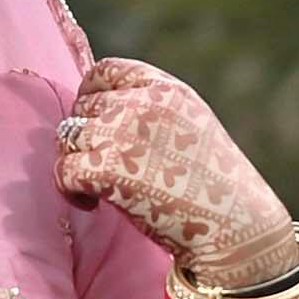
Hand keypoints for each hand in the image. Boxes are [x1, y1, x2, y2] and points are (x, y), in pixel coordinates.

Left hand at [53, 58, 297, 289]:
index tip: (94, 122)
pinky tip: (91, 204)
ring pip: (68, 137)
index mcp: (166, 90)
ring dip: (75, 162)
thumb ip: (152, 109)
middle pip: (83, 107)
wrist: (235, 227)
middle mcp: (142, 104)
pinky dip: (68, 190)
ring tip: (97, 189)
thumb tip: (98, 112)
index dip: (90, 94)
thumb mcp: (191, 124)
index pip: (105, 71)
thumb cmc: (214, 187)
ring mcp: (123, 134)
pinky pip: (63, 170)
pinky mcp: (107, 169)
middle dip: (86, 137)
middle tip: (102, 167)